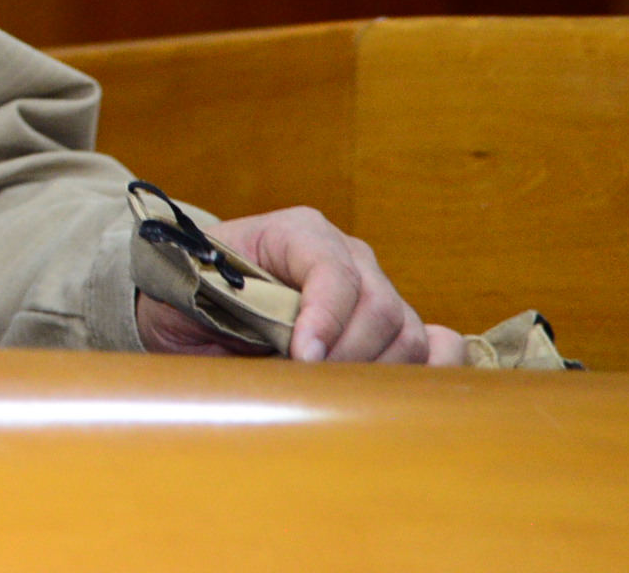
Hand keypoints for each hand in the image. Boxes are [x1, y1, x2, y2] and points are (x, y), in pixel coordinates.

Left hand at [136, 205, 464, 364]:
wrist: (197, 301)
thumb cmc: (192, 293)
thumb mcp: (190, 292)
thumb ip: (221, 306)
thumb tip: (254, 343)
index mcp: (297, 232)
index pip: (332, 271)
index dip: (324, 318)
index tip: (303, 358)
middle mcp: (347, 256)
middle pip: (380, 307)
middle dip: (347, 355)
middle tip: (310, 388)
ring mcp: (377, 290)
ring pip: (408, 335)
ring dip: (376, 374)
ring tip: (331, 396)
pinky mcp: (394, 327)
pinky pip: (438, 346)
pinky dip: (431, 371)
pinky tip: (397, 395)